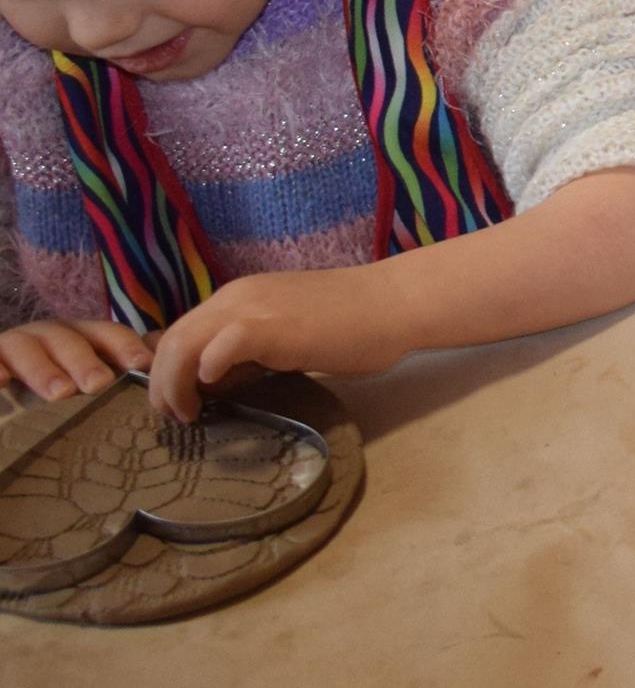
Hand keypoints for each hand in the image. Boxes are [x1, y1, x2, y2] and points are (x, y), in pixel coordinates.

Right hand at [0, 318, 153, 399]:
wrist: (3, 378)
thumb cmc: (57, 377)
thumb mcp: (90, 369)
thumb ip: (125, 361)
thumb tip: (163, 356)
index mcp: (81, 336)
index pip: (108, 334)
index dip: (126, 345)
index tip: (143, 363)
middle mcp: (49, 335)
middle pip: (69, 340)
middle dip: (85, 360)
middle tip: (98, 384)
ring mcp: (14, 345)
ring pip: (29, 348)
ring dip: (45, 369)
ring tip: (61, 394)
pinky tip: (2, 383)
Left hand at [147, 266, 411, 420]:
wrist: (393, 303)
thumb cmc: (351, 324)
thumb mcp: (286, 337)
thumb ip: (250, 354)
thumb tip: (214, 385)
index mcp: (240, 298)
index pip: (182, 332)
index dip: (166, 370)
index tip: (176, 403)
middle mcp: (237, 297)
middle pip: (172, 339)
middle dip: (160, 384)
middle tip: (171, 417)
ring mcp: (252, 308)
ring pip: (183, 343)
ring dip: (173, 385)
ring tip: (185, 415)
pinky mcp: (271, 326)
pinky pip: (219, 347)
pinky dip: (205, 371)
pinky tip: (213, 393)